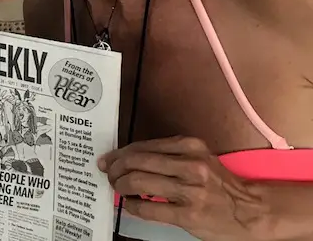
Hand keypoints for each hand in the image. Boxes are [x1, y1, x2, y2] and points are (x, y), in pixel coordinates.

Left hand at [98, 136, 265, 240]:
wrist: (252, 211)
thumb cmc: (220, 184)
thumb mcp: (198, 158)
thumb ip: (169, 155)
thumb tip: (130, 158)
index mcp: (190, 146)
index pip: (144, 146)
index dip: (120, 153)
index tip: (109, 158)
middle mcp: (189, 164)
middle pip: (137, 161)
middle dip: (116, 167)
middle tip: (108, 174)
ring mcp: (189, 190)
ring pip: (138, 182)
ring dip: (120, 185)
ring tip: (117, 188)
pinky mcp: (188, 214)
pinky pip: (148, 208)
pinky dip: (132, 205)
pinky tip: (129, 204)